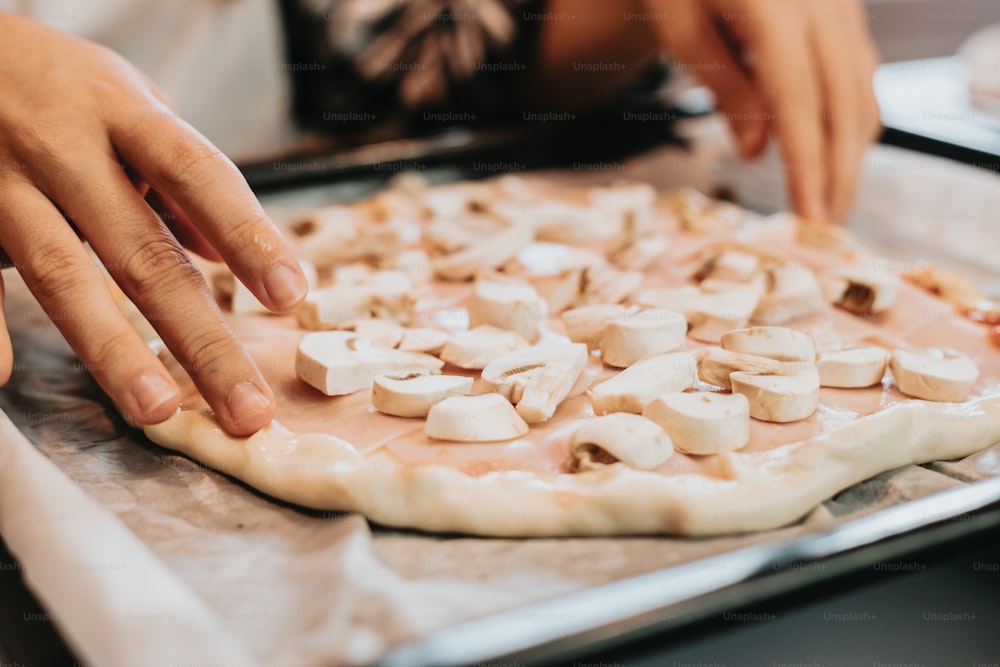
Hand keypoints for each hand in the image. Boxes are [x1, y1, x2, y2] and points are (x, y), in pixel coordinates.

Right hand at [0, 13, 306, 435]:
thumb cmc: (60, 86)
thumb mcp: (129, 105)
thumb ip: (175, 176)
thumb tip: (223, 253)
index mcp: (124, 113)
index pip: (198, 175)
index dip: (246, 234)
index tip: (291, 295)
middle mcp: (65, 146)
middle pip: (143, 252)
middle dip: (201, 338)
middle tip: (248, 408)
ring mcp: (1, 181)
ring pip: (62, 275)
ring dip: (113, 350)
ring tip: (157, 411)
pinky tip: (3, 376)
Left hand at [644, 0, 880, 220]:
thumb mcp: (681, 28)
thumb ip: (723, 87)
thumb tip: (761, 151)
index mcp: (774, 5)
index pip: (799, 98)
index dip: (808, 162)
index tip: (810, 216)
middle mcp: (822, 3)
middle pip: (844, 101)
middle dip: (839, 172)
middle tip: (826, 229)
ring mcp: (840, 5)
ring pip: (862, 90)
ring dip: (850, 152)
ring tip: (828, 202)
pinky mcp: (844, 11)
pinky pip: (859, 72)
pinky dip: (850, 118)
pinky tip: (832, 154)